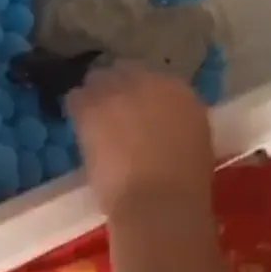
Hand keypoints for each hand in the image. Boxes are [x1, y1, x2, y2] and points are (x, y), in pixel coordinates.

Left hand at [67, 63, 214, 217]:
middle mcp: (147, 80)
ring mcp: (115, 90)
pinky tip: (80, 129)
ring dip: (95, 96)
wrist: (158, 201)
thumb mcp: (195, 144)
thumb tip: (162, 123)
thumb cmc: (186, 185)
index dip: (142, 94)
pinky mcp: (89, 107)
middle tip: (112, 113)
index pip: (153, 78)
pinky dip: (76, 110)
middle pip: (122, 71)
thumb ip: (177, 123)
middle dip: (117, 88)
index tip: (138, 110)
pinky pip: (75, 98)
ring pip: (97, 80)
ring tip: (94, 120)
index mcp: (178, 90)